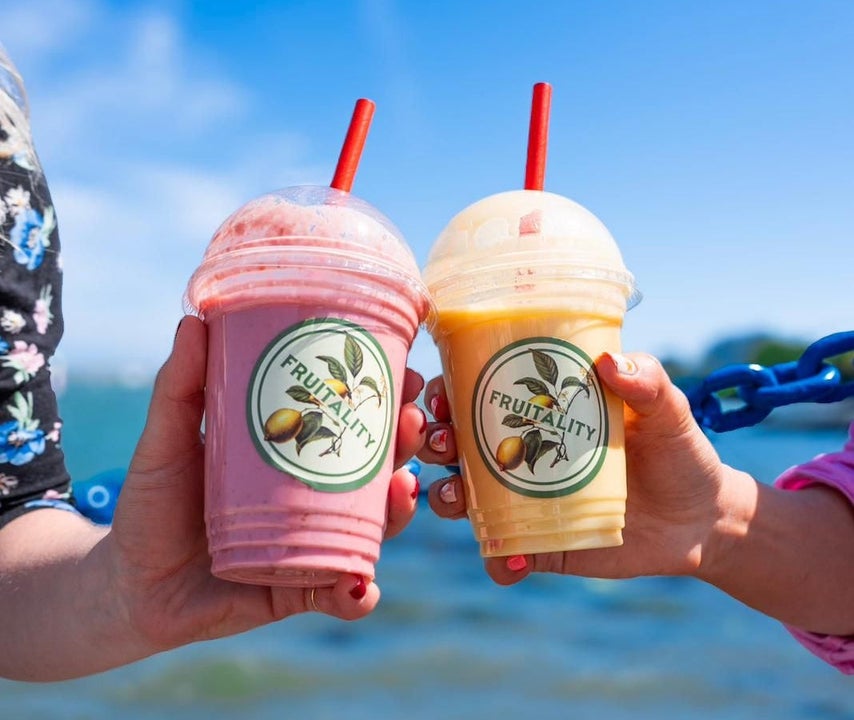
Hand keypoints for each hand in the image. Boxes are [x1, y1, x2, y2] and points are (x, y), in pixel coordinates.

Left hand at [109, 316, 425, 654]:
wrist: (127, 584)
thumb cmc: (152, 503)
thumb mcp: (166, 438)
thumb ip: (179, 385)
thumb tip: (193, 318)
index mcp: (293, 455)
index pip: (353, 422)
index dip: (387, 400)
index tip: (407, 373)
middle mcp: (313, 498)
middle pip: (376, 469)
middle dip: (405, 446)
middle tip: (413, 421)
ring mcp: (311, 545)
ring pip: (372, 527)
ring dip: (398, 509)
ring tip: (402, 486)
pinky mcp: (297, 592)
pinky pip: (338, 594)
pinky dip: (356, 594)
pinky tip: (361, 586)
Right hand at [420, 352, 729, 585]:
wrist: (701, 520)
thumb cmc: (678, 452)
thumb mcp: (668, 411)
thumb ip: (647, 382)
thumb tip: (609, 362)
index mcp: (540, 413)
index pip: (479, 394)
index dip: (449, 392)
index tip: (441, 393)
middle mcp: (522, 455)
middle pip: (457, 445)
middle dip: (433, 443)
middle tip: (441, 443)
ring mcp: (526, 502)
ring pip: (466, 498)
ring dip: (448, 497)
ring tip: (457, 497)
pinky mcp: (541, 546)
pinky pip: (504, 556)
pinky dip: (498, 561)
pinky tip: (511, 558)